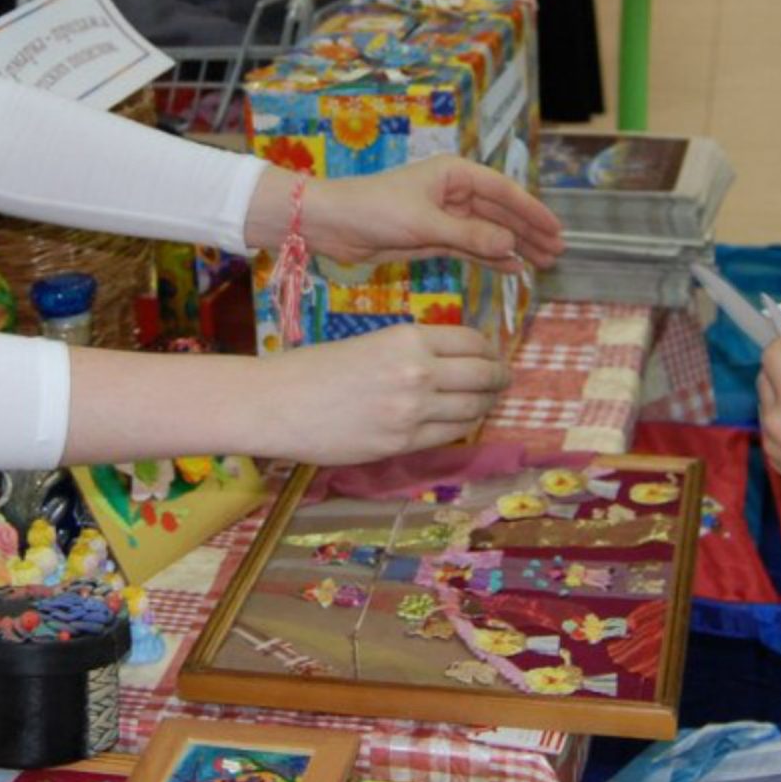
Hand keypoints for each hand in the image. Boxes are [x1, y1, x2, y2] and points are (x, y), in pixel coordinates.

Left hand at [247, 158, 564, 269]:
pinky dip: (491, 257)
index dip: (532, 210)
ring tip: (543, 262)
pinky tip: (512, 268)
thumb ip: (469, 235)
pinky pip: (470, 247)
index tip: (556, 229)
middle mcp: (452, 191)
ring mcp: (443, 215)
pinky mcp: (431, 237)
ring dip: (514, 246)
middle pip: (501, 211)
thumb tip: (510, 244)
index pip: (503, 191)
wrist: (332, 225)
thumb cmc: (373, 211)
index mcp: (453, 173)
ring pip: (488, 231)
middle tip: (557, 252)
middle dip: (528, 231)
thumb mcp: (425, 224)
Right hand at [249, 324, 509, 462]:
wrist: (276, 403)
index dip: (489, 350)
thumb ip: (411, 351)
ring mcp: (413, 411)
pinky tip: (459, 422)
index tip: (492, 355)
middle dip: (499, 378)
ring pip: (473, 408)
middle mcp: (418, 372)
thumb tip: (451, 362)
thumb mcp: (370, 342)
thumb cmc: (313, 367)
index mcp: (408, 337)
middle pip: (484, 375)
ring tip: (486, 402)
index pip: (473, 342)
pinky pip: (449, 435)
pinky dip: (461, 427)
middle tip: (503, 380)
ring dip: (485, 405)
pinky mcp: (401, 443)